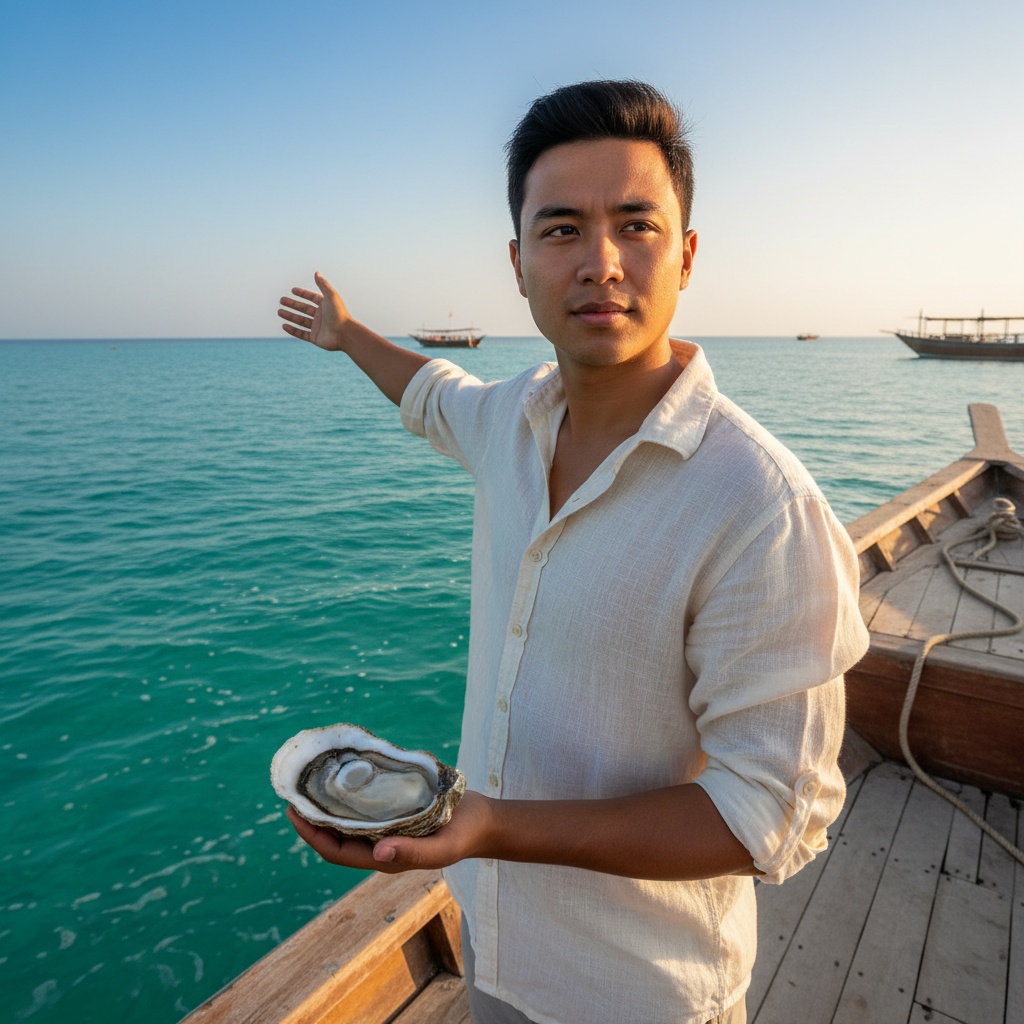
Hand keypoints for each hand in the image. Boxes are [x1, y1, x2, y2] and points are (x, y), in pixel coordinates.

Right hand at [277, 271, 350, 350]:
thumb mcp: (331, 296)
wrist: (344, 334)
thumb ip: (323, 284)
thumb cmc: (339, 314)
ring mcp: (318, 327)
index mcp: (325, 306)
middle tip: (281, 300)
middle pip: (304, 308)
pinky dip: (293, 330)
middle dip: (292, 304)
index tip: (293, 290)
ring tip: (279, 311)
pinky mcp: (315, 338)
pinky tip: (284, 325)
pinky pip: (301, 334)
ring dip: (290, 316)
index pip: (312, 298)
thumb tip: (316, 272)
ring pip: (301, 320)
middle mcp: (321, 316)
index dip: (303, 293)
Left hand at [286, 791, 494, 873]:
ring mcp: (387, 826)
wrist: (483, 820)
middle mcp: (379, 842)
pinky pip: (366, 803)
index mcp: (384, 857)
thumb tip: (376, 853)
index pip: (337, 852)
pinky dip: (351, 793)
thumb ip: (412, 852)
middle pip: (336, 835)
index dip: (313, 836)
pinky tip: (344, 773)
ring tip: (311, 783)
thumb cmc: (462, 836)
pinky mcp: (396, 809)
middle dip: (313, 819)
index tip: (294, 813)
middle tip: (293, 794)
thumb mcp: (441, 848)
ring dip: (329, 805)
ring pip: (349, 818)